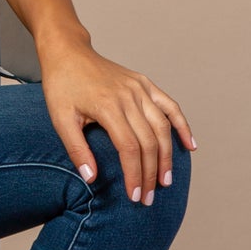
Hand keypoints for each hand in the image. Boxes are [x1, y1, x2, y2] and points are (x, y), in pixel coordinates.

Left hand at [36, 34, 195, 202]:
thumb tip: (91, 179)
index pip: (129, 148)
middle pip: (149, 141)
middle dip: (151, 173)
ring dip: (168, 156)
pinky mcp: (144, 84)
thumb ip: (76, 149)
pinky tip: (190, 145)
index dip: (135, 174)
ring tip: (166, 180)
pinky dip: (182, 126)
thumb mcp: (60, 119)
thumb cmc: (61, 86)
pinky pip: (170, 106)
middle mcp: (129, 96)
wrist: (68, 52)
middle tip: (148, 197)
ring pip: (162, 127)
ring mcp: (140, 89)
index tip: (135, 196)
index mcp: (108, 106)